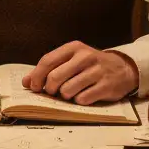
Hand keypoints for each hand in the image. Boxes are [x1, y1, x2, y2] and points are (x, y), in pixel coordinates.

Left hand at [22, 41, 138, 104]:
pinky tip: (84, 96)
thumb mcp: (71, 61)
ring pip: (67, 90)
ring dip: (65, 96)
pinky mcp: (105, 86)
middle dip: (49, 89)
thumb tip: (25, 82)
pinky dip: (79, 101)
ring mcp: (96, 71)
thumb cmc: (91, 66)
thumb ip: (49, 69)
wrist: (123, 69)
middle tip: (53, 92)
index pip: (47, 61)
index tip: (33, 87)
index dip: (36, 76)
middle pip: (55, 77)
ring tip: (70, 93)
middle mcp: (85, 57)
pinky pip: (82, 99)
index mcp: (74, 48)